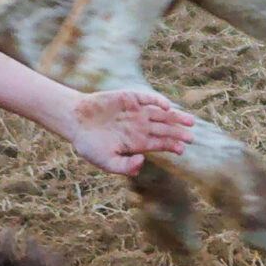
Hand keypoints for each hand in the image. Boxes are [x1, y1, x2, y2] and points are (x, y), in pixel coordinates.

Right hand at [64, 88, 194, 174]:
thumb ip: (124, 167)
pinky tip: (167, 106)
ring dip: (175, 117)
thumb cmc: (89, 144)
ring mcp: (136, 111)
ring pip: (161, 114)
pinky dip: (157, 101)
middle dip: (178, 133)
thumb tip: (143, 162)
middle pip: (164, 129)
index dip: (171, 146)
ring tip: (190, 121)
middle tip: (191, 137)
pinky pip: (147, 98)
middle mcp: (139, 126)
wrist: (74, 121)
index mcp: (136, 142)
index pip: (159, 143)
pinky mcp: (130, 98)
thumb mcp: (105, 162)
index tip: (182, 149)